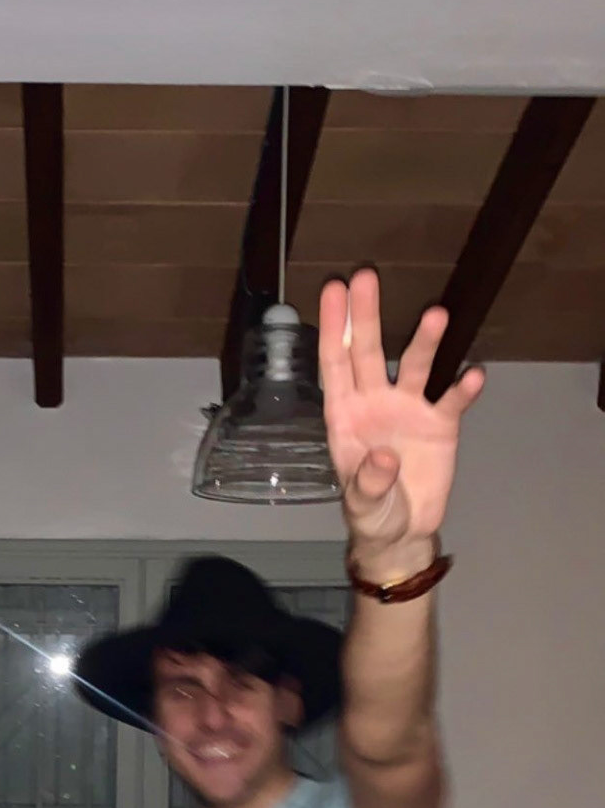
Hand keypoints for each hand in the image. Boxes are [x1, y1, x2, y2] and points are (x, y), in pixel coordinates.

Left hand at [319, 268, 484, 577]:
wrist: (403, 531)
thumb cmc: (372, 511)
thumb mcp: (363, 505)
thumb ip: (368, 482)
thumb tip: (384, 457)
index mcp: (345, 413)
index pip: (335, 362)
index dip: (332, 327)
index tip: (333, 290)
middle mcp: (375, 401)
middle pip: (368, 351)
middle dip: (365, 315)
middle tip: (367, 275)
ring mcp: (410, 409)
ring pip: (414, 366)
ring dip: (424, 342)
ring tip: (436, 315)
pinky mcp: (441, 425)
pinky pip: (452, 402)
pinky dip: (462, 390)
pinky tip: (474, 376)